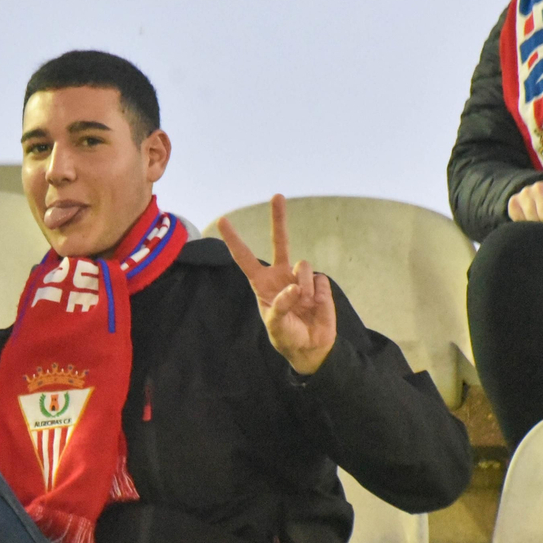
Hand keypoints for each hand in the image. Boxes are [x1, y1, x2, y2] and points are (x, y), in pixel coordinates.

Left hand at [217, 194, 337, 374]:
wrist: (311, 347)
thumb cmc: (286, 336)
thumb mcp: (275, 325)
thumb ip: (280, 306)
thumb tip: (295, 287)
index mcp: (262, 283)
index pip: (244, 258)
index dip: (234, 239)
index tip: (223, 220)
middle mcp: (281, 275)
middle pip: (281, 241)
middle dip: (279, 218)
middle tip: (277, 196)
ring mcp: (301, 278)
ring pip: (303, 265)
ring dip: (304, 285)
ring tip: (304, 304)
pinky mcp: (319, 284)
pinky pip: (319, 280)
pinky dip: (318, 295)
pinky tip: (316, 306)